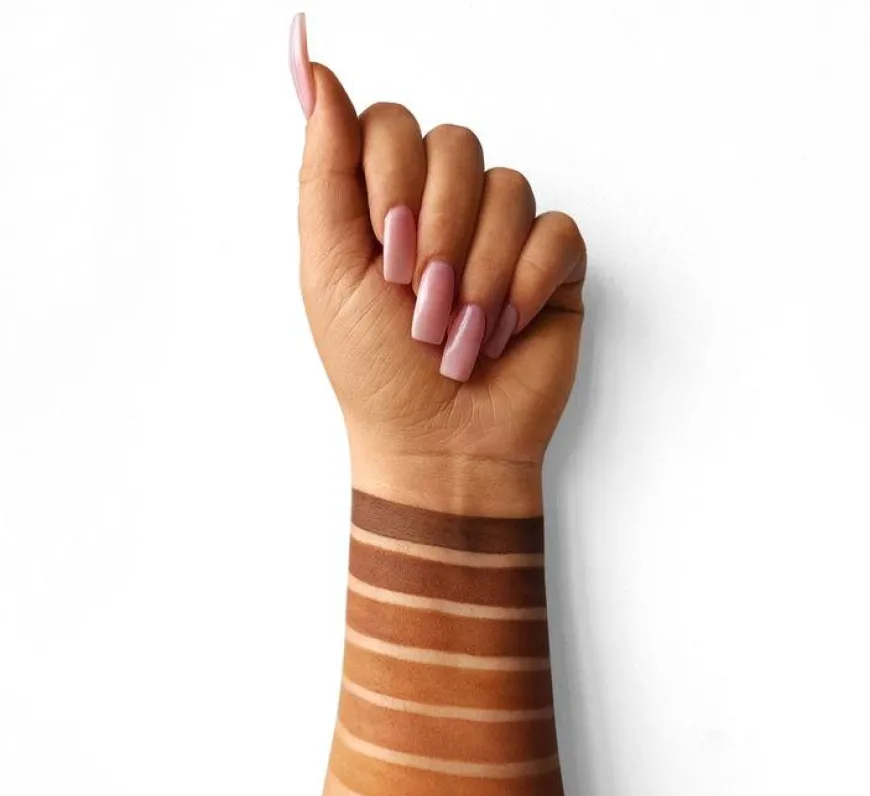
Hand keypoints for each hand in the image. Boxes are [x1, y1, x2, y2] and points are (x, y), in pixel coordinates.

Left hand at [290, 15, 585, 507]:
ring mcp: (501, 234)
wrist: (439, 444)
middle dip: (437, 233)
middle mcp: (446, 206)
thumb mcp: (329, 269)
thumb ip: (325, 168)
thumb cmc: (378, 371)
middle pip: (455, 144)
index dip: (391, 182)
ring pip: (507, 189)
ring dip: (477, 274)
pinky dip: (524, 284)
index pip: (391, 125)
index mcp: (385, 201)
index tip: (385, 253)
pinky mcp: (550, 267)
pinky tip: (504, 329)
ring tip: (459, 334)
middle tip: (421, 303)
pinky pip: (555, 232)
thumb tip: (311, 64)